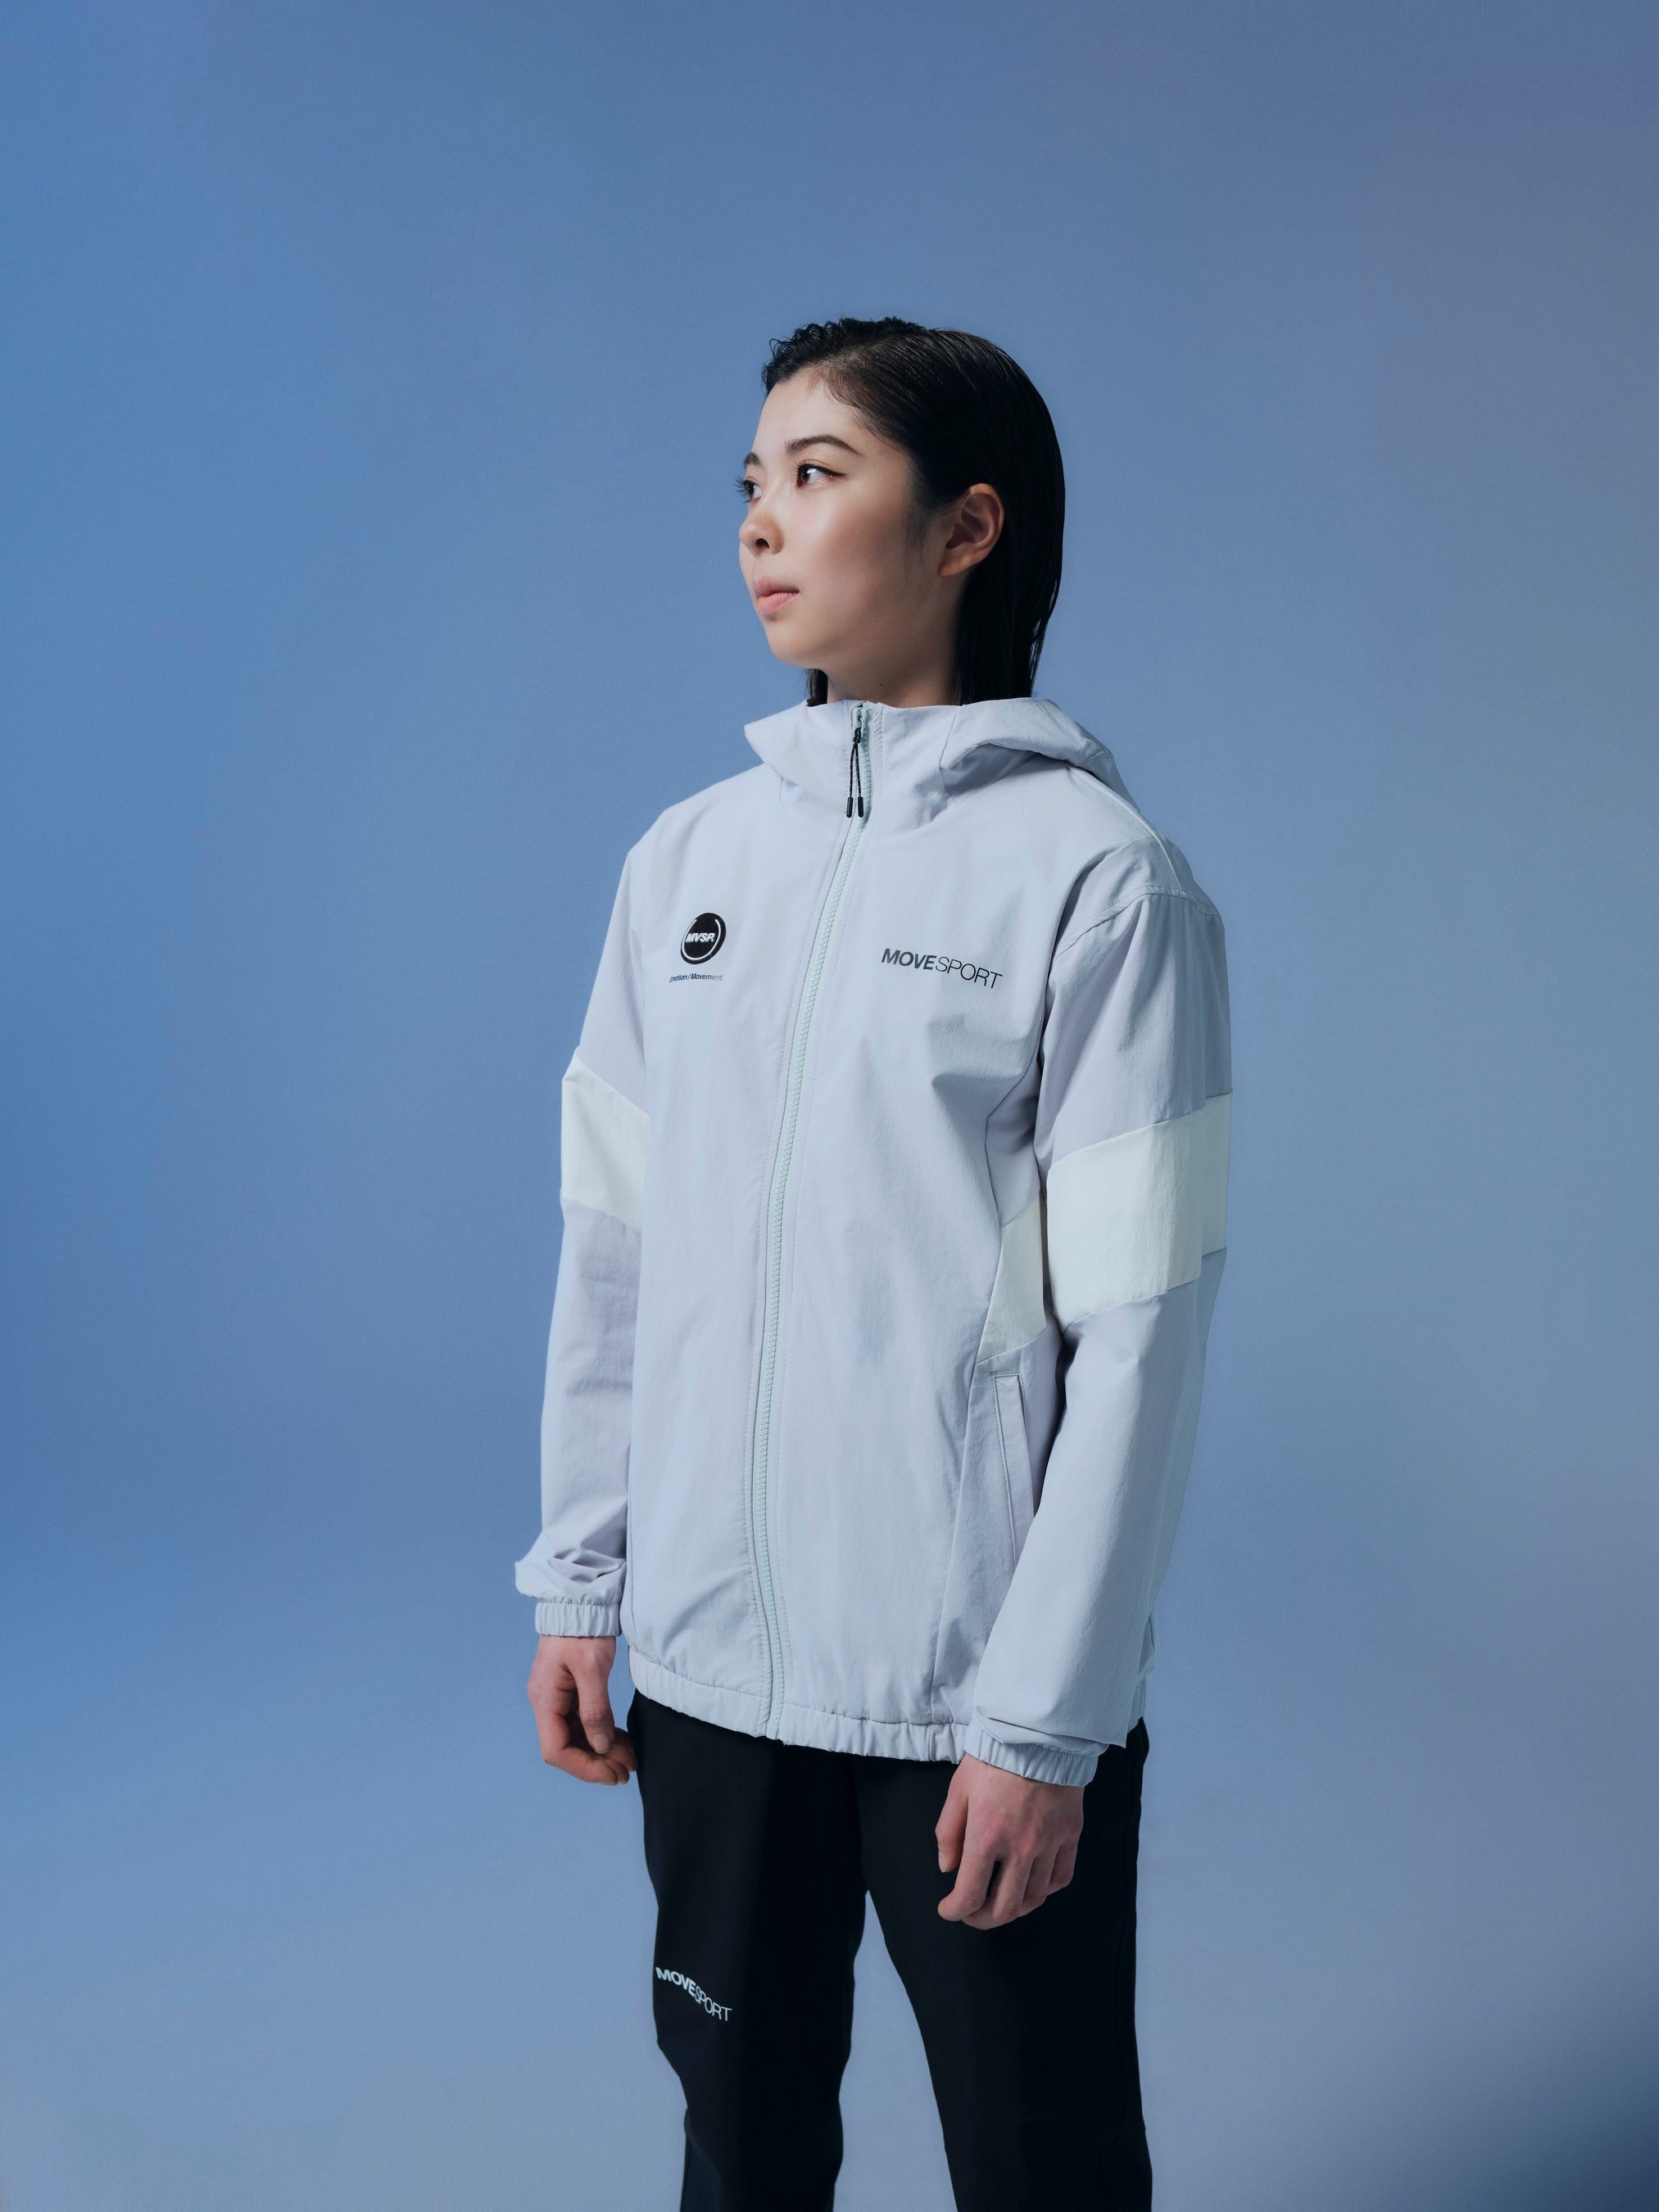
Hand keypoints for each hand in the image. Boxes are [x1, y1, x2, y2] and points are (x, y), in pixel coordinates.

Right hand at [527, 1635, 635, 1784]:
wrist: (581, 1602)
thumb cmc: (582, 1629)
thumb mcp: (592, 1667)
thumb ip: (595, 1709)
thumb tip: (599, 1746)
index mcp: (545, 1700)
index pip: (557, 1750)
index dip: (584, 1768)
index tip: (612, 1774)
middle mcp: (548, 1703)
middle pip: (568, 1748)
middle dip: (598, 1763)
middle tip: (628, 1770)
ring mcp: (559, 1699)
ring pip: (579, 1738)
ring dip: (603, 1752)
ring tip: (630, 1760)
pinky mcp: (573, 1692)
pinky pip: (585, 1723)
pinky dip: (603, 1736)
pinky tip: (622, 1742)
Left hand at [935, 1753, 1082, 1927]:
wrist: (1037, 1733)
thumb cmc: (994, 1758)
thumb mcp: (958, 1790)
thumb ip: (948, 1832)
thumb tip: (947, 1867)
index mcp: (986, 1836)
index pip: (969, 1894)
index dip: (954, 1911)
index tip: (948, 1909)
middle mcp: (1020, 1847)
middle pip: (1005, 1908)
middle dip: (983, 1919)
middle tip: (972, 1915)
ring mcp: (1049, 1843)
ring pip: (1034, 1898)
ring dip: (1014, 1909)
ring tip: (1000, 1903)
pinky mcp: (1070, 1835)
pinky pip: (1060, 1878)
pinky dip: (1044, 1890)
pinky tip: (1032, 1886)